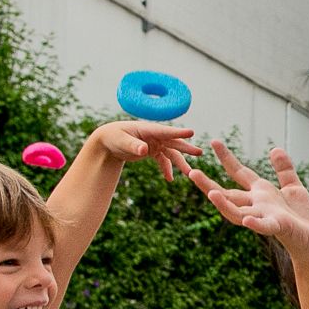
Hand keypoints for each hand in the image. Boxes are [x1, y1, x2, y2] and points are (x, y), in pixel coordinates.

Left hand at [85, 121, 201, 181]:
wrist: (108, 142)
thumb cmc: (113, 137)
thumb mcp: (122, 141)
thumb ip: (133, 145)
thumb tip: (144, 150)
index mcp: (148, 129)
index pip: (166, 131)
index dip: (178, 133)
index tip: (191, 133)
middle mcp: (155, 135)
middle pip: (173, 142)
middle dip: (186, 148)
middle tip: (200, 153)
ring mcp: (155, 143)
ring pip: (172, 153)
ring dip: (180, 163)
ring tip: (189, 173)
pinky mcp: (153, 150)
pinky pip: (164, 160)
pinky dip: (167, 169)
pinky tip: (170, 179)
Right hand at [189, 141, 308, 264]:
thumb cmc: (302, 218)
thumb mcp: (294, 187)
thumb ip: (284, 170)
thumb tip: (275, 149)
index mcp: (261, 193)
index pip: (239, 173)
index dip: (227, 158)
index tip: (214, 142)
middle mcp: (258, 205)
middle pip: (229, 194)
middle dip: (209, 185)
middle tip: (192, 172)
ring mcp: (265, 216)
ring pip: (238, 212)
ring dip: (224, 204)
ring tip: (211, 193)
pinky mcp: (279, 227)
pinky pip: (264, 225)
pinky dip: (255, 223)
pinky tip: (247, 220)